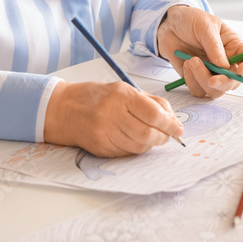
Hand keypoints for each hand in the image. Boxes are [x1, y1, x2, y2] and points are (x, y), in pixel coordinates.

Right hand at [43, 81, 182, 156]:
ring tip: (153, 136)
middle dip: (164, 137)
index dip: (170, 124)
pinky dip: (137, 148)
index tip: (179, 129)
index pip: (153, 114)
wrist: (63, 109)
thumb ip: (149, 101)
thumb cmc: (95, 96)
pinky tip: (136, 139)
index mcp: (120, 96)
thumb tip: (172, 117)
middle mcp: (112, 115)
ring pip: (139, 146)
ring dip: (152, 144)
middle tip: (169, 135)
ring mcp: (105, 133)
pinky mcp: (100, 148)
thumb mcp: (123, 89)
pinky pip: (127, 152)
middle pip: (148, 134)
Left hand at [157, 5, 242, 98]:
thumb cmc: (191, 20)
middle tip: (211, 79)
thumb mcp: (205, 26)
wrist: (168, 24)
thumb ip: (214, 46)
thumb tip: (224, 66)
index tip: (240, 71)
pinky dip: (191, 80)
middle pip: (233, 82)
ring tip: (191, 61)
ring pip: (215, 91)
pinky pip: (198, 90)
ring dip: (202, 79)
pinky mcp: (195, 79)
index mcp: (234, 47)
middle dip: (222, 83)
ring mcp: (211, 73)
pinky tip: (186, 64)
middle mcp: (225, 63)